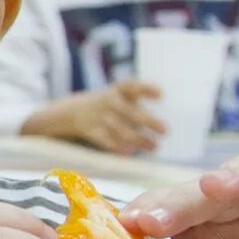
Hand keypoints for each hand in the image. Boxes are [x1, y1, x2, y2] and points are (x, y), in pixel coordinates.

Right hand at [23, 78, 163, 153]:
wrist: (73, 110)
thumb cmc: (108, 105)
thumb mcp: (120, 96)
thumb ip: (137, 106)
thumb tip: (160, 126)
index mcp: (118, 90)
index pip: (132, 86)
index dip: (146, 89)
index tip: (161, 95)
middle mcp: (108, 101)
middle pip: (129, 111)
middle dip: (148, 121)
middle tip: (165, 130)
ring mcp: (98, 115)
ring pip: (120, 128)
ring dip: (138, 139)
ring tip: (154, 146)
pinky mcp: (91, 130)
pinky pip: (105, 139)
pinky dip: (117, 146)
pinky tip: (130, 152)